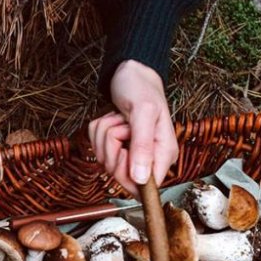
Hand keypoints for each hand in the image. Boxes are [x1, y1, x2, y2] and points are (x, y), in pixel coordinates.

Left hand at [88, 60, 178, 195]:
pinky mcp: (116, 147)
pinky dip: (98, 132)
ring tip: (119, 119)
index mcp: (164, 153)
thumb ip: (143, 146)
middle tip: (122, 126)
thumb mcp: (143, 113)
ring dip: (104, 136)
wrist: (131, 74)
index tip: (124, 150)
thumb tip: (141, 179)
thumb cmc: (141, 88)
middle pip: (120, 176)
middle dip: (112, 148)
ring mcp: (131, 153)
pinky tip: (112, 120)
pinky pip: (97, 149)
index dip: (127, 174)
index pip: (146, 186)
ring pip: (105, 160)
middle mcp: (149, 158)